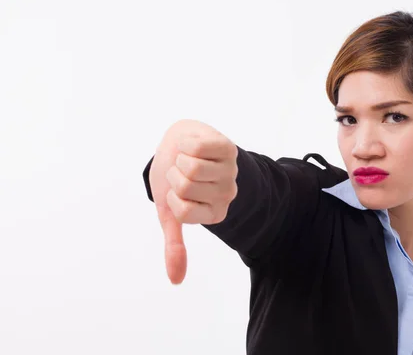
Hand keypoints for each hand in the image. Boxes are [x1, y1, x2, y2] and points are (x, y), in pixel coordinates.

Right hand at [149, 119, 237, 283]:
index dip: (171, 197)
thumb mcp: (170, 212)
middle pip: (185, 186)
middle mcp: (227, 195)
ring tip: (187, 157)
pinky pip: (197, 147)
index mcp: (215, 214)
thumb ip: (174, 245)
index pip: (182, 212)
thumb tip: (176, 282)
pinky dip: (186, 143)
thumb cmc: (172, 177)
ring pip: (191, 167)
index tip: (177, 191)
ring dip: (180, 158)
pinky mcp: (228, 148)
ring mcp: (230, 171)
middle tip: (181, 170)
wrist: (178, 143)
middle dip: (174, 175)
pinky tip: (193, 145)